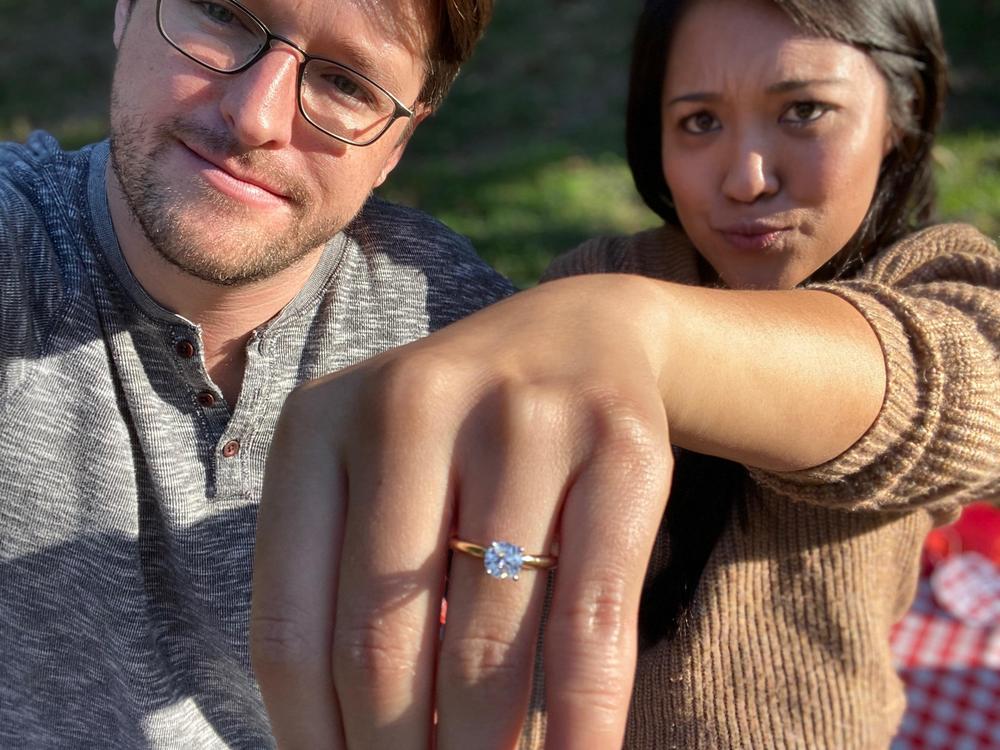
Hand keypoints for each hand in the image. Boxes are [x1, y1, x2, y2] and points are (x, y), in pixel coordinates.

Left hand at [250, 275, 673, 748]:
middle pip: (382, 643)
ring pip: (487, 639)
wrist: (576, 333)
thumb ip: (350, 590)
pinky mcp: (621, 445)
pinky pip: (591, 618)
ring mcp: (522, 418)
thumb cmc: (457, 433)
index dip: (311, 743)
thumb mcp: (376, 480)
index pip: (290, 629)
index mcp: (318, 424)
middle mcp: (411, 404)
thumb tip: (348, 747)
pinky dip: (580, 719)